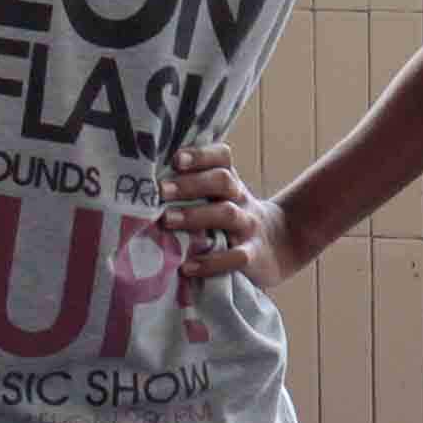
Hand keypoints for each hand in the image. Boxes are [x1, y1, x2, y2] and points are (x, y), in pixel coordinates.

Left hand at [158, 144, 302, 287]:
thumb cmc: (233, 219)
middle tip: (161, 190)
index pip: (222, 158)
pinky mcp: (252, 255)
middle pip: (222, 181)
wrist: (280, 244)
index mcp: (230, 182)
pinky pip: (235, 257)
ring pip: (226, 214)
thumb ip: (193, 188)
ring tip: (167, 220)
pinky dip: (211, 262)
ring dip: (195, 216)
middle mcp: (240, 199)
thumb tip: (142, 184)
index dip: (201, 155)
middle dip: (190, 184)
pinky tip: (188, 266)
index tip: (176, 159)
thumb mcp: (221, 198)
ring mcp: (248, 227)